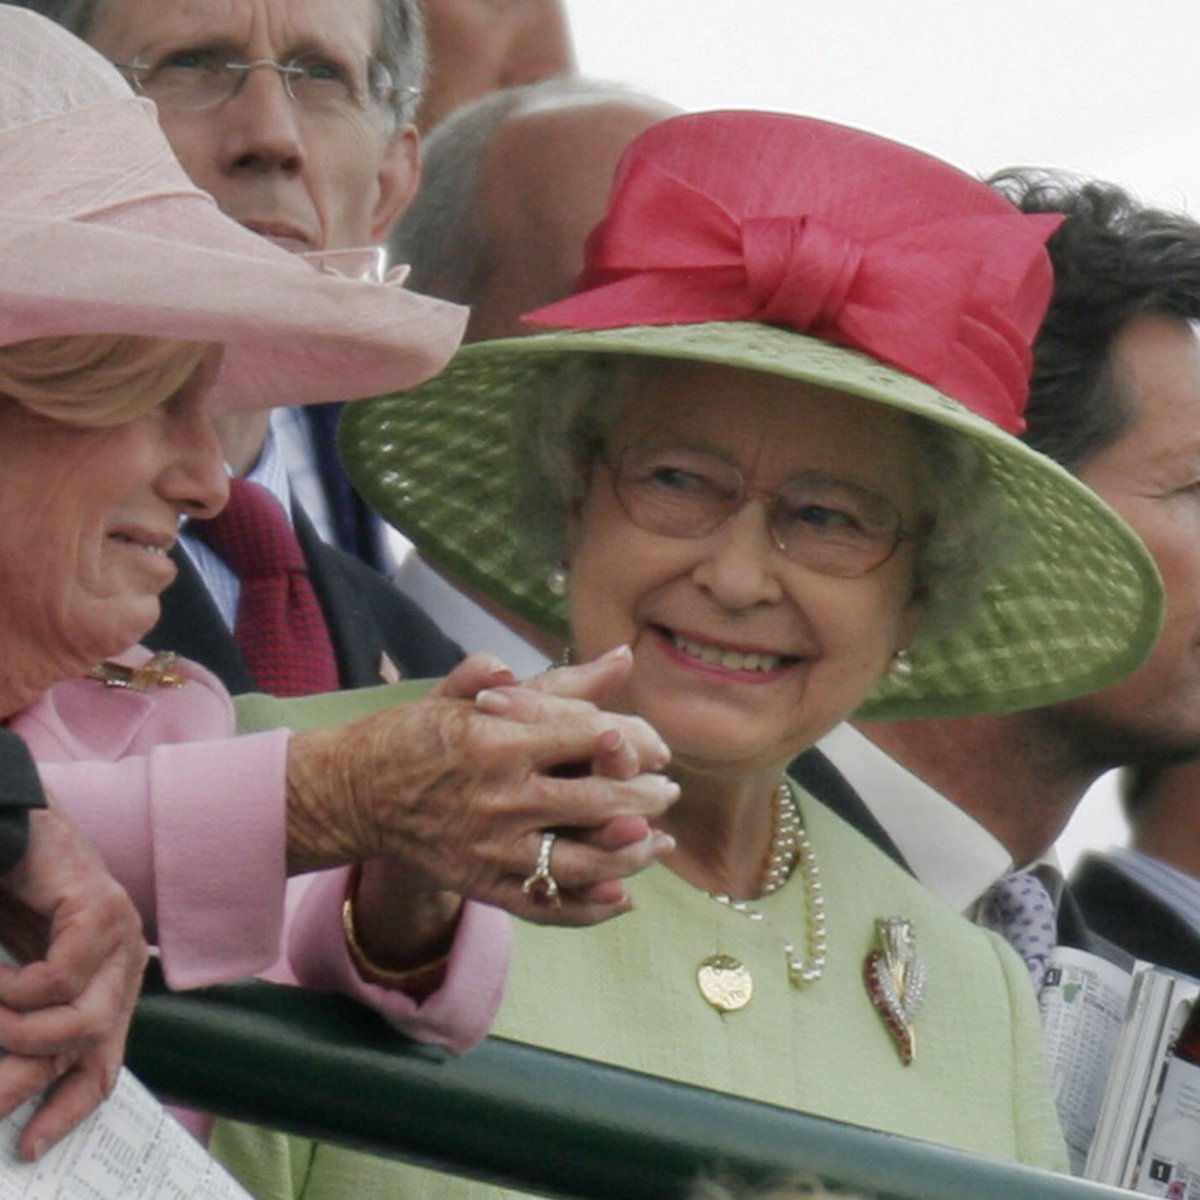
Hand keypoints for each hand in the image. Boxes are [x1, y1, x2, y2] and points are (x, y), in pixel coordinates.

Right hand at [0, 808, 146, 1160]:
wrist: (12, 828)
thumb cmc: (10, 899)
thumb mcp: (12, 978)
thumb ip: (16, 1024)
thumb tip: (5, 1082)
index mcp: (108, 986)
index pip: (103, 1064)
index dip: (69, 1109)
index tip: (28, 1148)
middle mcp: (123, 964)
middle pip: (90, 1050)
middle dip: (26, 1076)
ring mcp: (119, 935)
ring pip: (81, 1021)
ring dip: (18, 1031)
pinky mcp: (101, 910)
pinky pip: (61, 978)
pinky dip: (17, 989)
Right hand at [285, 646, 677, 924]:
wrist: (352, 793)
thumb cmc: (415, 733)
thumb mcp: (472, 693)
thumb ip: (548, 680)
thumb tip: (618, 657)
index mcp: (500, 739)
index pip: (594, 736)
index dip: (637, 740)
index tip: (652, 745)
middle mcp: (502, 796)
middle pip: (601, 800)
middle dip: (648, 797)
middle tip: (667, 792)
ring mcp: (493, 848)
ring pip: (586, 860)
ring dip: (633, 853)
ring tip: (657, 842)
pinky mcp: (483, 886)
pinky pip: (549, 905)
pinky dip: (591, 907)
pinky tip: (621, 897)